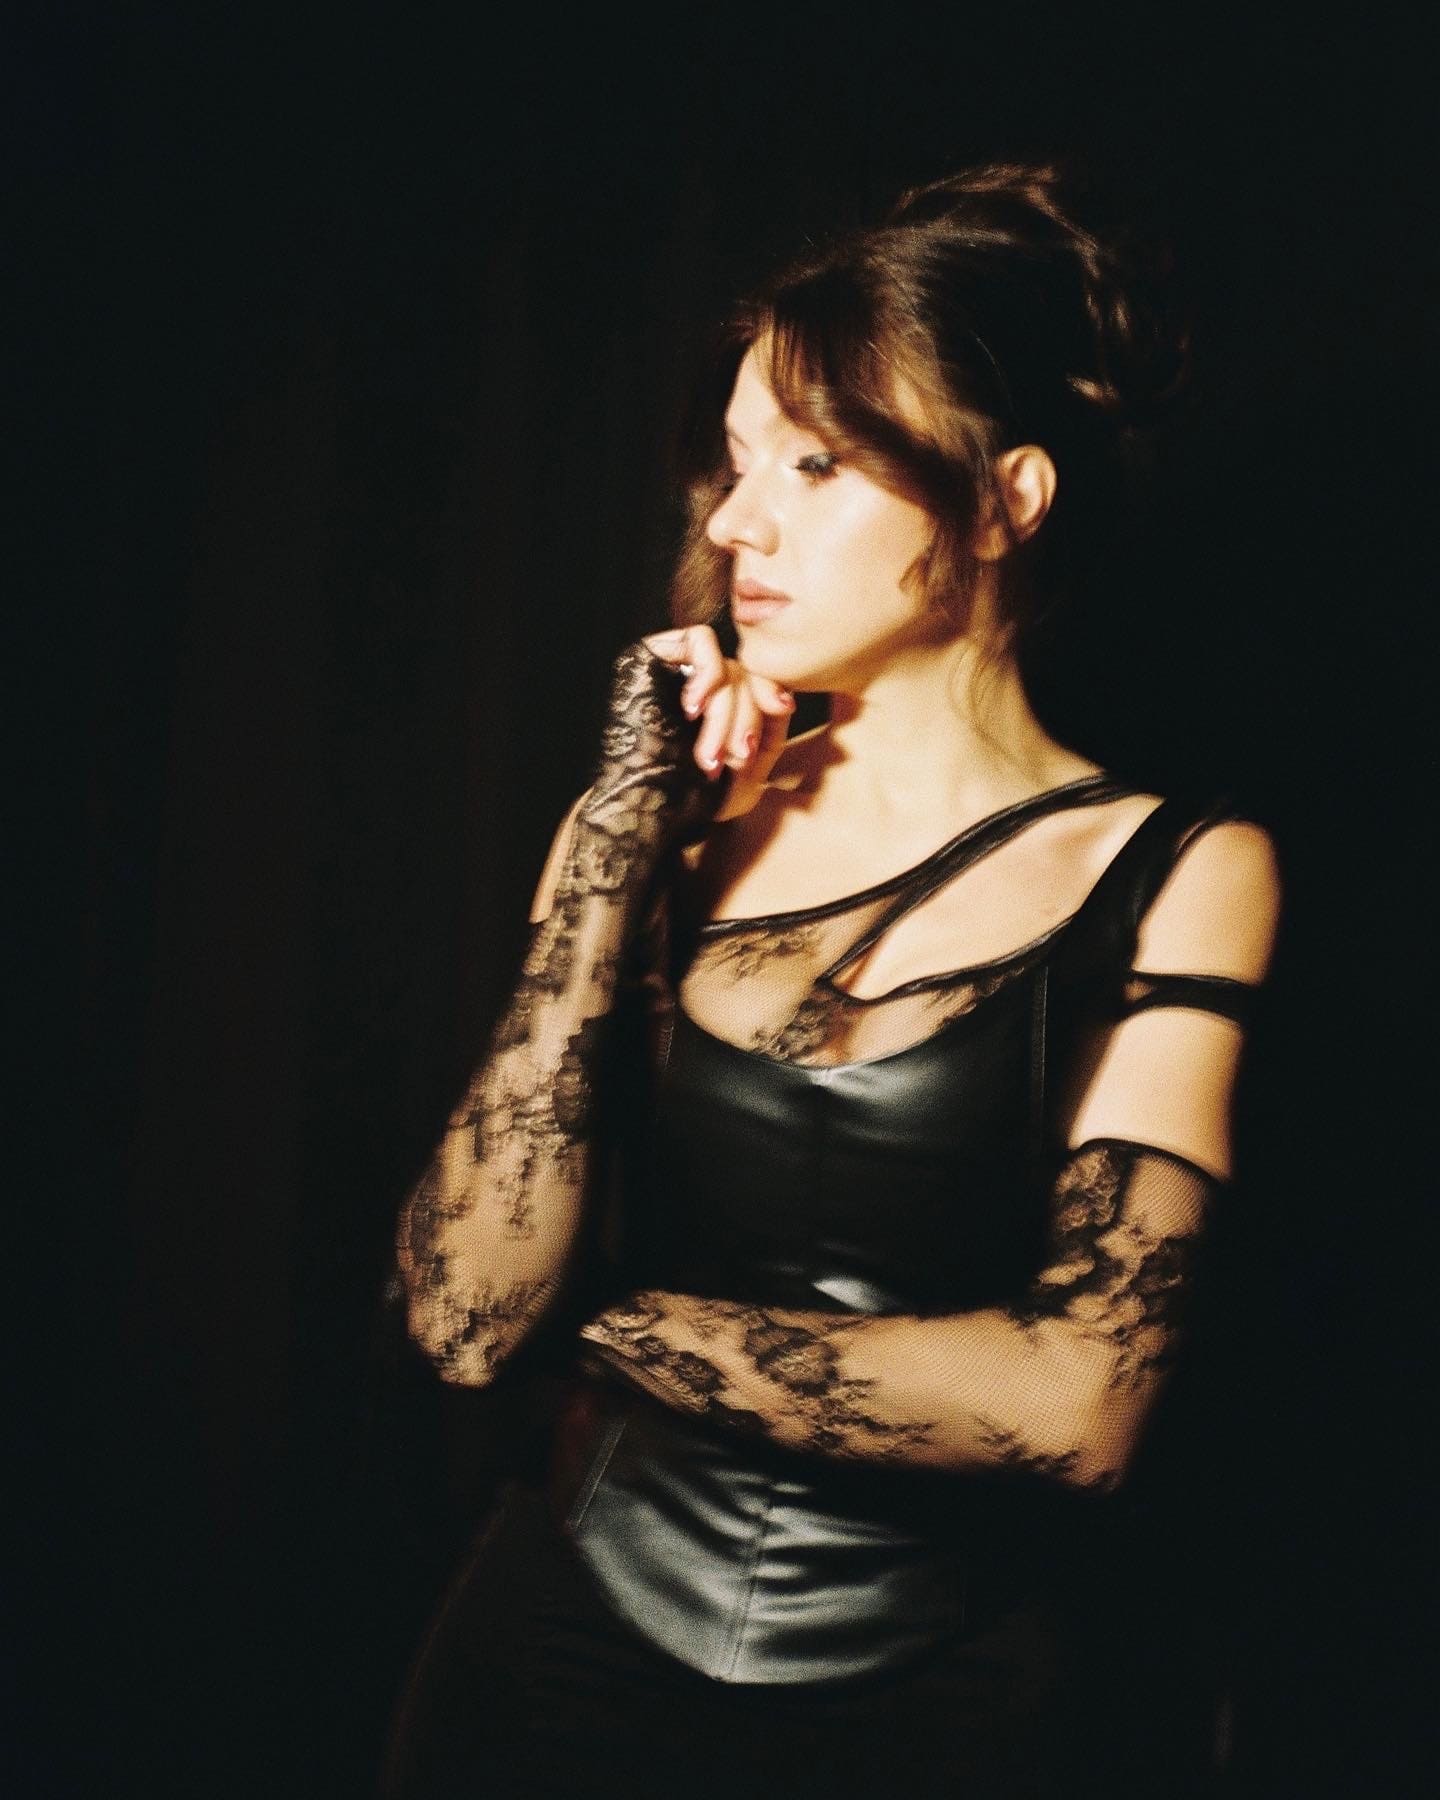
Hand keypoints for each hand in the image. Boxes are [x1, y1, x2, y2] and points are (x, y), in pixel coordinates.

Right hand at [642, 625, 795, 820]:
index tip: (782, 709)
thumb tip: (784, 697)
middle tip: (736, 757)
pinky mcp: (654, 654)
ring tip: (709, 755)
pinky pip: (700, 640)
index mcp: (722, 704)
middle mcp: (701, 683)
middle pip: (744, 676)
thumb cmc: (698, 799)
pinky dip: (708, 673)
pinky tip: (692, 710)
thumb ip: (771, 732)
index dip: (772, 691)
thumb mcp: (751, 772)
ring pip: (726, 666)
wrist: (652, 814)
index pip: (759, 680)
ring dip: (724, 712)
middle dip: (745, 718)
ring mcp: (678, 667)